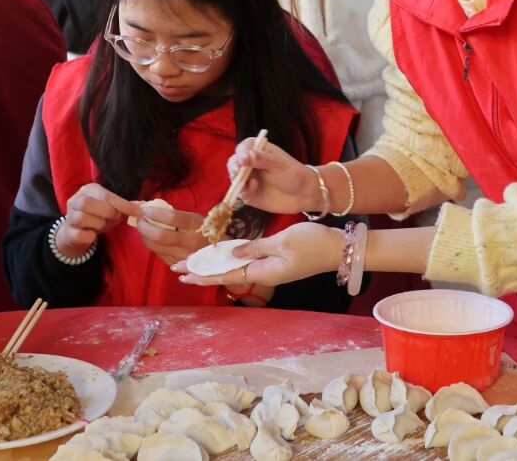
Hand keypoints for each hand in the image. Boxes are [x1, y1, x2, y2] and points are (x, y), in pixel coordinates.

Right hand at [57, 184, 140, 258]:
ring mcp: (69, 217)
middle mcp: (75, 200)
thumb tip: (142, 205)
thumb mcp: (111, 208)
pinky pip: (80, 235)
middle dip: (106, 212)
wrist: (78, 232)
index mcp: (88, 190)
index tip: (137, 212)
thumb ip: (125, 206)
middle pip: (87, 203)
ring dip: (98, 224)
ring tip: (101, 225)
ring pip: (82, 218)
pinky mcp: (68, 232)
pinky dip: (90, 236)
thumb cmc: (98, 216)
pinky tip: (92, 234)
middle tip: (114, 217)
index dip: (122, 204)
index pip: (105, 195)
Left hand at [133, 203, 208, 266]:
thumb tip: (148, 207)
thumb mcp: (194, 218)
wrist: (220, 253)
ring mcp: (181, 256)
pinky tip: (151, 238)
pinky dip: (151, 244)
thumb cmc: (205, 230)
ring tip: (143, 227)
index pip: (172, 218)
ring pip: (154, 246)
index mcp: (195, 225)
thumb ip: (174, 214)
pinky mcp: (176, 263)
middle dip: (144, 226)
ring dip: (144, 235)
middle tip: (140, 219)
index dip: (155, 212)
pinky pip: (158, 253)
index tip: (146, 209)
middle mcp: (188, 242)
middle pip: (159, 236)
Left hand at [172, 222, 343, 287]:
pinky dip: (232, 260)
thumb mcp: (282, 241)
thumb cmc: (312, 244)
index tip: (182, 273)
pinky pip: (248, 262)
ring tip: (194, 264)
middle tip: (177, 269)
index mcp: (263, 272)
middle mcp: (264, 274)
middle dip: (202, 271)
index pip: (225, 274)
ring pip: (236, 269)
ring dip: (215, 266)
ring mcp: (271, 270)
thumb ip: (255, 248)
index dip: (202, 274)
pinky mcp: (277, 263)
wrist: (339, 249)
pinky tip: (223, 256)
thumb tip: (231, 253)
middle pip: (227, 274)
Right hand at [226, 136, 321, 214]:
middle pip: (234, 162)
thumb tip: (247, 155)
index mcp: (259, 151)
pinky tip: (252, 191)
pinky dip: (242, 192)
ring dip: (237, 181)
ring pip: (234, 178)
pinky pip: (239, 193)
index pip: (243, 147)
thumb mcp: (280, 165)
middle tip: (238, 173)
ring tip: (250, 184)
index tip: (243, 160)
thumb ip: (263, 160)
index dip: (241, 153)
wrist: (303, 195)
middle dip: (234, 168)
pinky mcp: (249, 193)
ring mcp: (249, 179)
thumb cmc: (294, 174)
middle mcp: (251, 164)